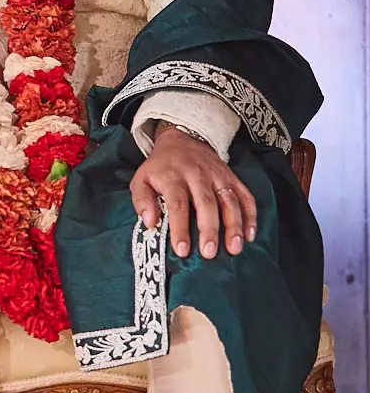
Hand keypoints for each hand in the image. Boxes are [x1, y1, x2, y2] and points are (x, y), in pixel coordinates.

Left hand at [130, 124, 256, 258]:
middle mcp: (197, 175)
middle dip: (209, 229)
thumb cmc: (160, 168)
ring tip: (234, 248)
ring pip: (229, 201)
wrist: (181, 139)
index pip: (177, 204)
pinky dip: (250, 215)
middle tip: (209, 253)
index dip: (180, 228)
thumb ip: (142, 201)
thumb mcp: (141, 179)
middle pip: (206, 203)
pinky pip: (245, 196)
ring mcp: (218, 175)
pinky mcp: (232, 177)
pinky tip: (250, 235)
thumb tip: (149, 223)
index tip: (182, 250)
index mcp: (173, 176)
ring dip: (234, 225)